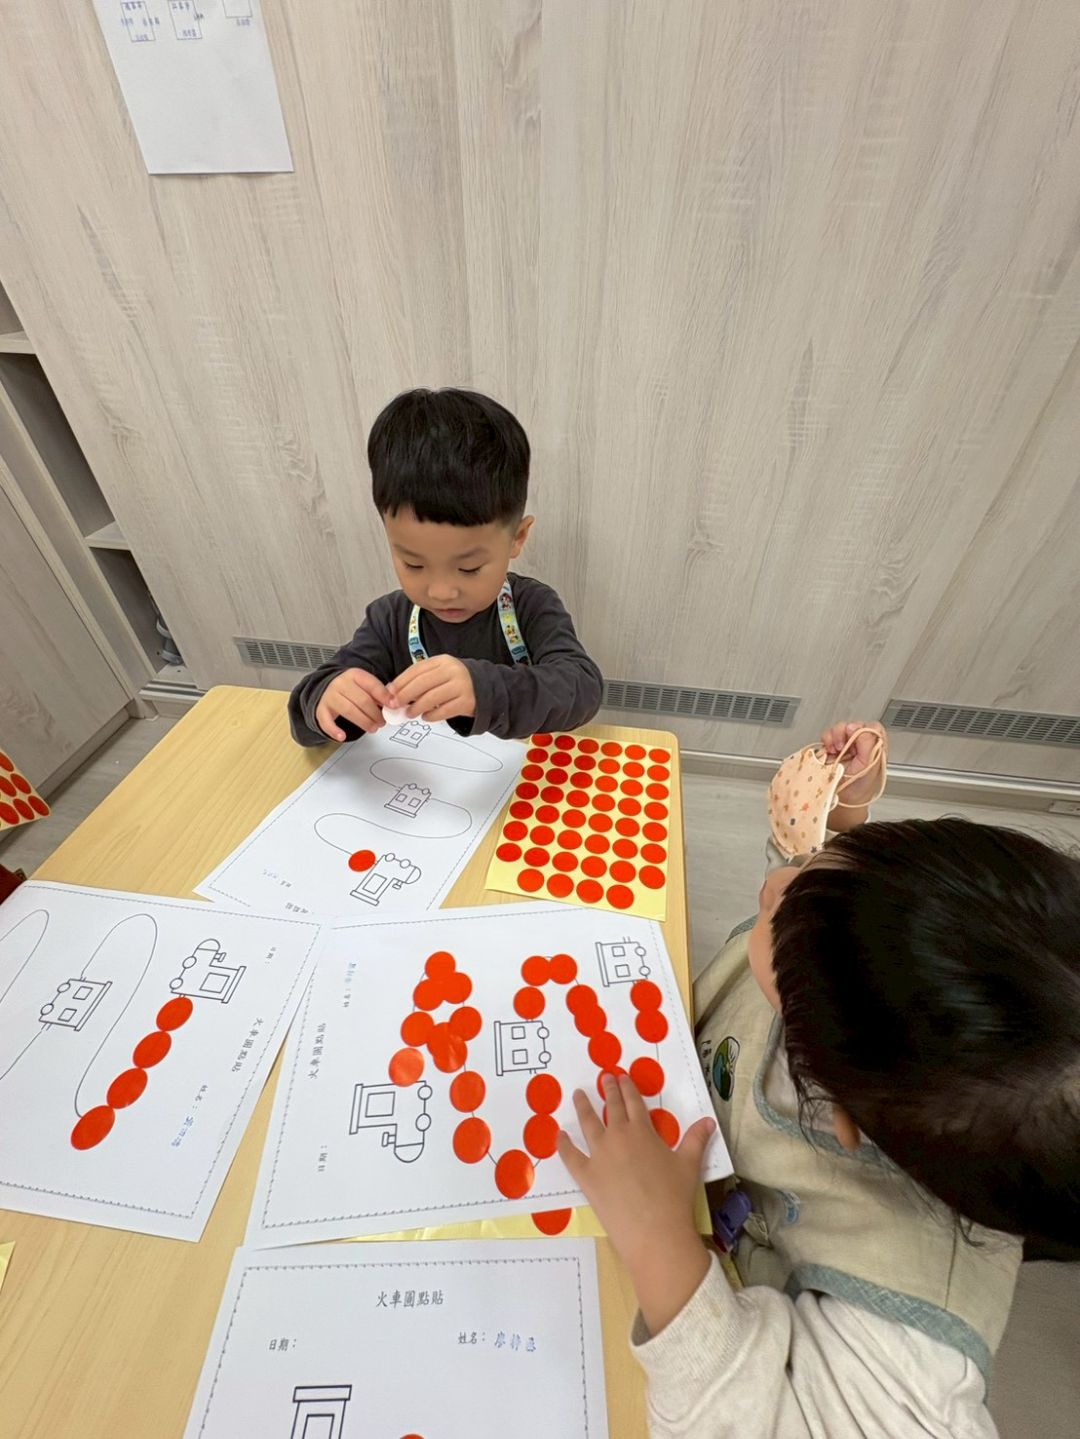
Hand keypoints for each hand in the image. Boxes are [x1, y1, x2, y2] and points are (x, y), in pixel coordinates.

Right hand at [315, 668, 391, 741]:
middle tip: (382, 722)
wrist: (326, 688)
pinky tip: (342, 736)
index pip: (372, 684)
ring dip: (364, 722)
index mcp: (354, 675)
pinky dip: (334, 730)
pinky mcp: (321, 709)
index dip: (384, 696)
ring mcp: (330, 696)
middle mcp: (341, 683)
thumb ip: (379, 693)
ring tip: (373, 728)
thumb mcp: (365, 686)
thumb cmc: (351, 690)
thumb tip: (393, 703)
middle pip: (362, 700)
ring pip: (349, 710)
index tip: (393, 705)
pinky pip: (326, 721)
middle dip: (375, 713)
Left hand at [389, 656, 475, 723]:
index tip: (390, 692)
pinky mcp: (466, 702)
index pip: (417, 669)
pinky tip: (425, 717)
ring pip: (432, 698)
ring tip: (409, 714)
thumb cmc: (455, 682)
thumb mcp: (439, 674)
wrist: (484, 688)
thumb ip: (419, 680)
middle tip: (395, 705)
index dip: (401, 681)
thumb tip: (394, 691)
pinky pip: (444, 711)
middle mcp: (452, 671)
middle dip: (405, 695)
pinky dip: (431, 716)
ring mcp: (461, 686)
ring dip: (416, 708)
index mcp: (442, 661)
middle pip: (422, 683)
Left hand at [558, 1074, 715, 1334]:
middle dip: (608, 1090)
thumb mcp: (689, 1164)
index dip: (627, 1087)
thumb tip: (709, 1120)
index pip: (633, 1102)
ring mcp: (599, 1155)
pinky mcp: (586, 1176)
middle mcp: (618, 1136)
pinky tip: (559, 1135)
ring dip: (582, 1107)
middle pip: (611, 1107)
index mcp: (642, 1131)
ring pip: (588, 1124)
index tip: (621, 1076)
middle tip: (604, 1077)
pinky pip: (570, 1156)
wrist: (654, 1231)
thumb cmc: (674, 1197)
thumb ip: (696, 1139)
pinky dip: (563, 1144)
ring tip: (578, 1095)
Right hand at [820, 720, 886, 808]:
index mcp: (875, 747)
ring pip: (841, 727)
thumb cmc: (858, 787)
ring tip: (836, 749)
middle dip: (847, 732)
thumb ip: (868, 743)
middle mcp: (860, 745)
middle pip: (855, 725)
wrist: (841, 799)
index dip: (864, 729)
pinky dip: (826, 739)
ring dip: (836, 735)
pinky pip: (828, 735)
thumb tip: (857, 728)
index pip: (873, 728)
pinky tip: (830, 750)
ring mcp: (845, 745)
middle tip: (845, 744)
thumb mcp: (868, 766)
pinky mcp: (831, 748)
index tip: (856, 738)